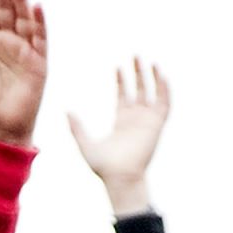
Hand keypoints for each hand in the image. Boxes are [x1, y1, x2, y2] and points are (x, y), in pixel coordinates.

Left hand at [66, 59, 172, 216]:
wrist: (120, 177)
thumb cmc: (103, 167)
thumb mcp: (85, 143)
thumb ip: (76, 128)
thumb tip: (67, 111)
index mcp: (121, 122)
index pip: (124, 96)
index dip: (121, 81)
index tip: (118, 67)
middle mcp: (136, 119)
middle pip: (140, 90)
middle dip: (138, 73)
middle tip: (136, 56)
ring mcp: (148, 122)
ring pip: (154, 94)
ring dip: (153, 78)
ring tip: (150, 61)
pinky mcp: (156, 125)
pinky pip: (164, 104)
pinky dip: (165, 90)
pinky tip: (162, 76)